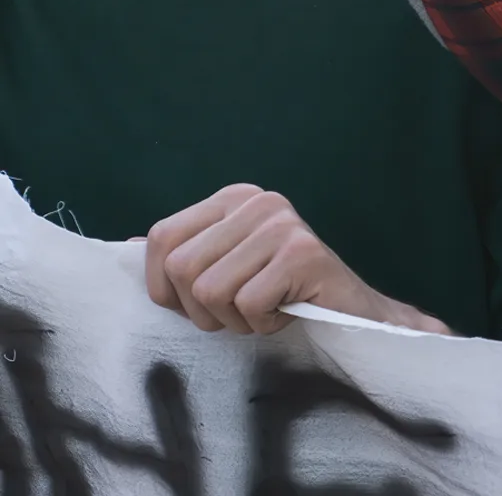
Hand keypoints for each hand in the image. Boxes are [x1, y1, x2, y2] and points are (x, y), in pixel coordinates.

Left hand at [144, 184, 448, 335]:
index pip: (162, 239)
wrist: (354, 314)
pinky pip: (249, 304)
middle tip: (241, 310)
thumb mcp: (225, 268)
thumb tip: (128, 246)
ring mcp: (283, 224)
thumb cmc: (283, 296)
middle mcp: (259, 201)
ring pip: (211, 291)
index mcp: (234, 197)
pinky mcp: (304, 253)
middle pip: (183, 268)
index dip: (167, 287)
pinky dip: (264, 323)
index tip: (201, 303)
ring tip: (267, 309)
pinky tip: (289, 311)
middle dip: (204, 309)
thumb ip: (185, 255)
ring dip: (236, 319)